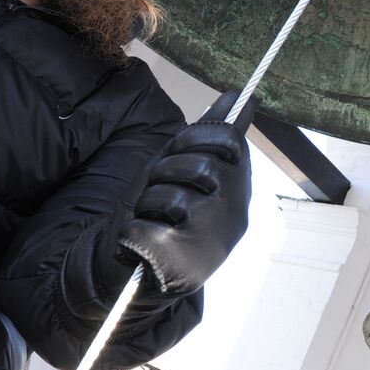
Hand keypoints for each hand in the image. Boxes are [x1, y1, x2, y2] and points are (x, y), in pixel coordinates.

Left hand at [117, 90, 253, 295]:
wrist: (145, 275)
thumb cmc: (167, 215)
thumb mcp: (186, 170)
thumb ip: (211, 135)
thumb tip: (237, 94)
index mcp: (238, 189)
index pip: (230, 140)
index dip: (195, 137)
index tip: (178, 150)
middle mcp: (235, 216)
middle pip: (201, 165)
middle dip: (166, 170)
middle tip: (161, 189)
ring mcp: (213, 241)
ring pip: (173, 196)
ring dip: (148, 203)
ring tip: (153, 219)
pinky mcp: (182, 266)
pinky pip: (145, 229)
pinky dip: (132, 233)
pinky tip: (142, 244)